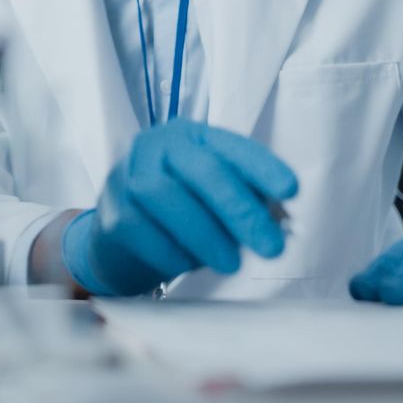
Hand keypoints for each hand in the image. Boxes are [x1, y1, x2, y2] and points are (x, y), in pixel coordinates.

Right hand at [61, 118, 297, 296]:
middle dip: (239, 208)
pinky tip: (189, 265)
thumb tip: (280, 221)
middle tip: (271, 246)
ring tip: (231, 263)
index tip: (291, 190)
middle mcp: (156, 146)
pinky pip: (140, 229)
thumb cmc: (180, 211)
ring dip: (204, 233)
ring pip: (164, 195)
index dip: (261, 166)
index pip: (229, 146)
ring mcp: (128, 176)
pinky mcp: (111, 212)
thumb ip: (245, 201)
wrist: (120, 237)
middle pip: (200, 169)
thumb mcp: (213, 198)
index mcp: (190, 137)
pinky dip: (171, 251)